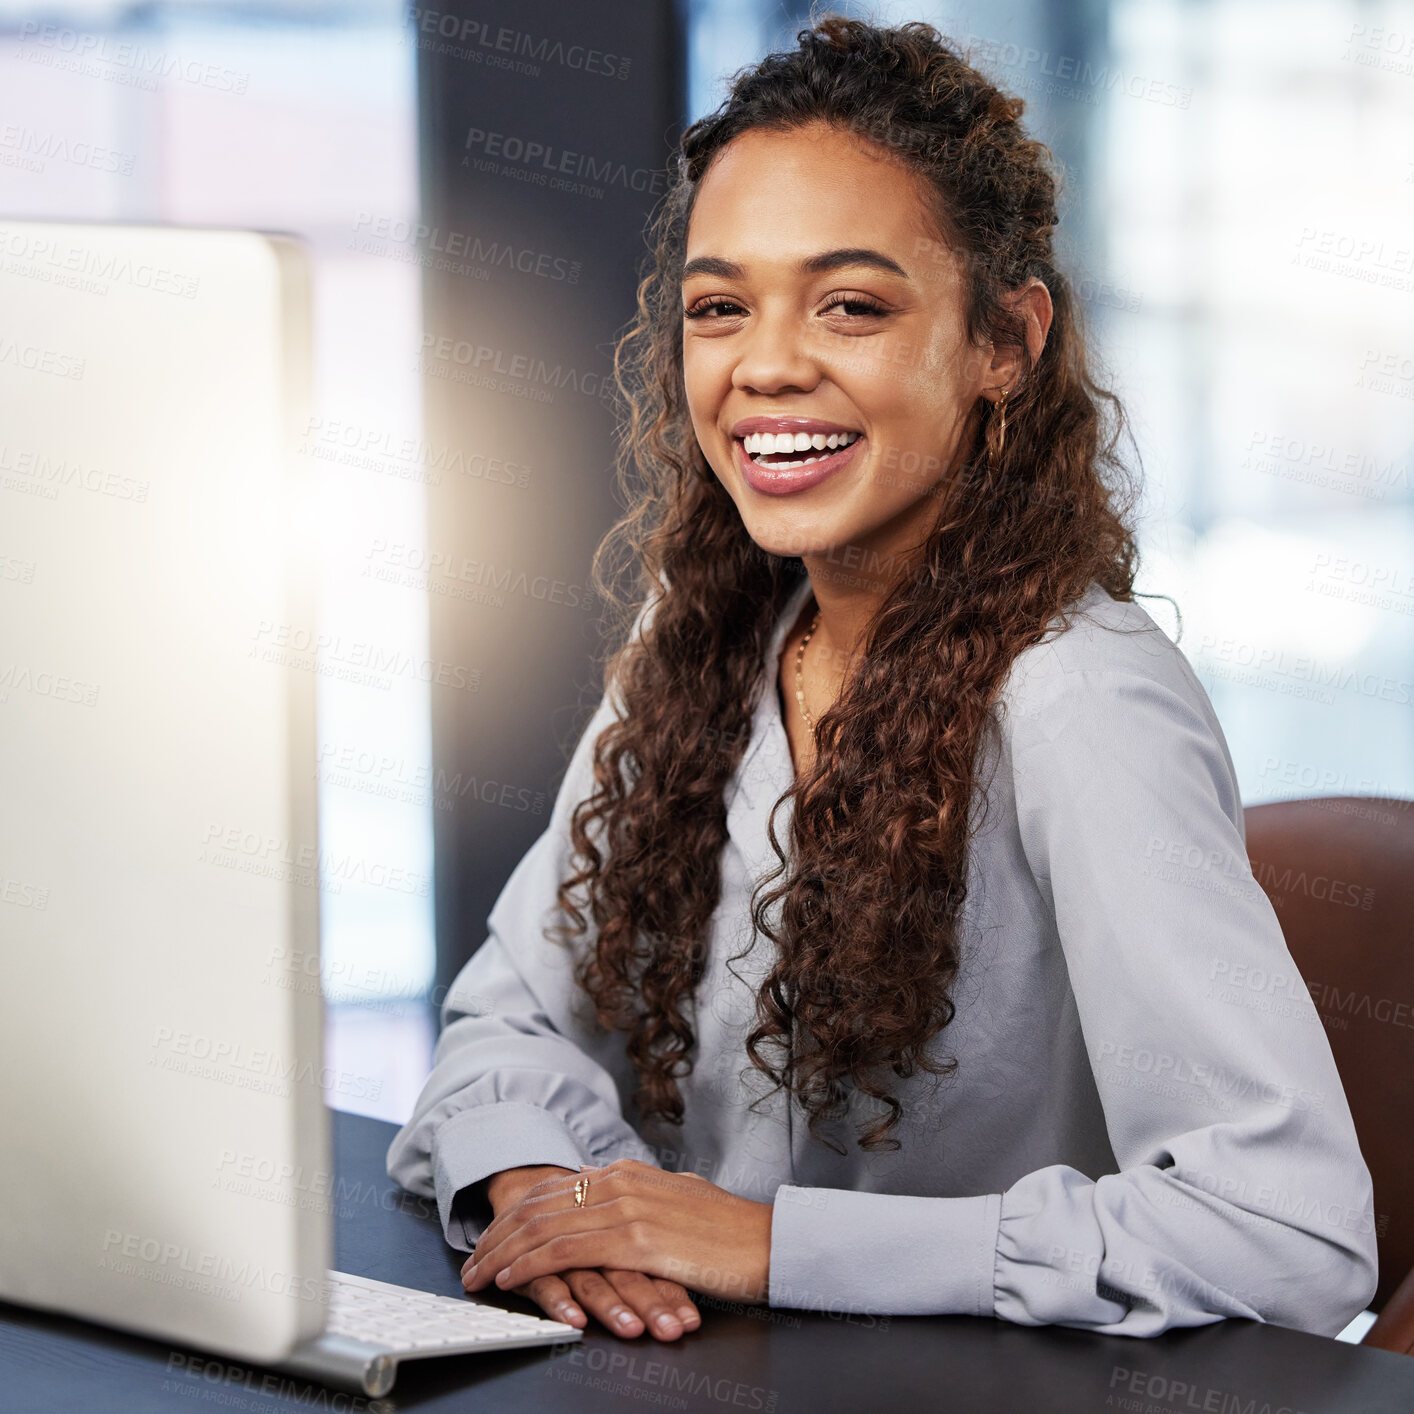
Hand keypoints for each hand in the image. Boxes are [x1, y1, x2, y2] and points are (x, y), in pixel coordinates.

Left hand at [462, 1159, 771, 1308]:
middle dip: (499, 1234)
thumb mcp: (676, 1202)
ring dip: (504, 1252)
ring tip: (478, 1274)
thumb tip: (601, 1193)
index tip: (493, 1237)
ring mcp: (628, 1207)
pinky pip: (567, 1250)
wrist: (769, 1242)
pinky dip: (531, 1264)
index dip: (517, 1214)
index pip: (554, 1188)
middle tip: (472, 1259)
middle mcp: (623, 1181)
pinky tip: (511, 1279)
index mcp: (630, 1172)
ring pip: (545, 1225)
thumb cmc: (728, 1232)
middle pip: (540, 1203)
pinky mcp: (637, 1238)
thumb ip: (637, 1197)